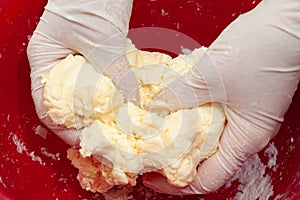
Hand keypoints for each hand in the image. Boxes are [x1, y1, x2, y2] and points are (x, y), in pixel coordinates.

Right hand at [27, 0, 136, 144]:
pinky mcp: (94, 59)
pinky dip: (109, 98)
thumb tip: (134, 103)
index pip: (47, 106)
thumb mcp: (101, 40)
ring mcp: (76, 63)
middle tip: (102, 140)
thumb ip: (115, 72)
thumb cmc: (90, 1)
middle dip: (82, 125)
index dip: (63, 128)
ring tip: (113, 129)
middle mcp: (58, 66)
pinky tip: (122, 108)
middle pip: (66, 106)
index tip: (83, 141)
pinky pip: (99, 86)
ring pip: (83, 98)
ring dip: (97, 114)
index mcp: (45, 61)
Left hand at [143, 0, 299, 193]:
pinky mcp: (238, 98)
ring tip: (155, 130)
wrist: (288, 23)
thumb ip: (180, 95)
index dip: (178, 185)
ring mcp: (242, 115)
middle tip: (149, 151)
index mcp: (245, 139)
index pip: (208, 179)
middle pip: (205, 160)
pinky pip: (209, 115)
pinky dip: (190, 114)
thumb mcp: (213, 77)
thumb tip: (153, 109)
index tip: (152, 176)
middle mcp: (244, 133)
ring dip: (180, 135)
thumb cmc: (262, 51)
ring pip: (206, 137)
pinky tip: (174, 105)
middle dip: (176, 159)